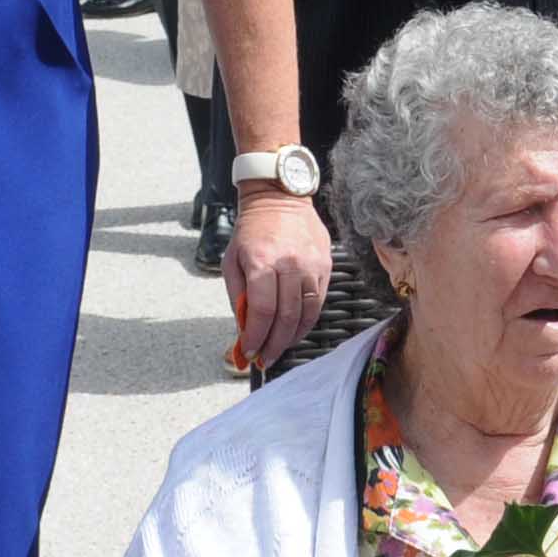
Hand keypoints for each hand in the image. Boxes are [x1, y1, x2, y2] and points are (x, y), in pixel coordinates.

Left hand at [223, 190, 329, 373]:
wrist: (280, 198)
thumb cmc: (251, 231)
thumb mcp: (232, 261)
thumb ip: (239, 297)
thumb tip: (245, 330)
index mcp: (262, 262)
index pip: (262, 311)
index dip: (256, 337)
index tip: (251, 351)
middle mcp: (290, 264)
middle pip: (286, 317)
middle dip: (274, 344)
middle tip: (266, 358)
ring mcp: (311, 265)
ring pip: (306, 314)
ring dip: (293, 337)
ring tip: (280, 347)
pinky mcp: (326, 265)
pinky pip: (319, 301)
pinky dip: (307, 321)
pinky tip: (296, 329)